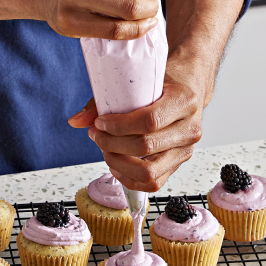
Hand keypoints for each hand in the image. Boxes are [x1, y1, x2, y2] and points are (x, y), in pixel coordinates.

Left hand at [67, 64, 209, 192]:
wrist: (189, 89)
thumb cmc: (164, 83)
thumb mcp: (139, 82)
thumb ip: (105, 100)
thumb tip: (75, 122)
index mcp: (184, 101)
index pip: (149, 121)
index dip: (118, 126)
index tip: (100, 122)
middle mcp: (190, 129)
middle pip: (145, 147)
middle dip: (113, 144)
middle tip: (96, 135)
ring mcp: (186, 149)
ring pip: (149, 171)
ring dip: (119, 163)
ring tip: (105, 150)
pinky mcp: (178, 163)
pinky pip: (153, 183)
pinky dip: (129, 179)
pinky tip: (116, 165)